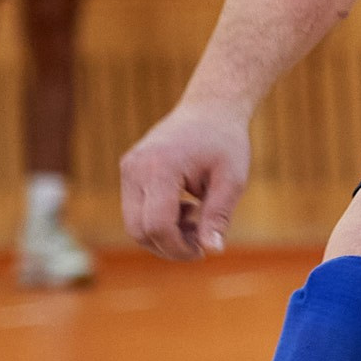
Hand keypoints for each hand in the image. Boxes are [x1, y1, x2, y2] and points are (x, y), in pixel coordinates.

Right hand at [120, 99, 251, 259]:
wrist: (210, 109)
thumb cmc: (225, 142)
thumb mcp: (232, 180)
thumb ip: (218, 216)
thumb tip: (212, 251)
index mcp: (161, 167)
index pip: (157, 225)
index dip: (177, 248)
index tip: (202, 251)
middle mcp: (136, 167)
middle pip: (138, 229)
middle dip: (168, 246)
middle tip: (200, 242)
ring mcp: (128, 168)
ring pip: (133, 223)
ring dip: (163, 234)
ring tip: (195, 219)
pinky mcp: (128, 170)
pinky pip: (135, 210)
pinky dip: (157, 220)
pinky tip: (185, 208)